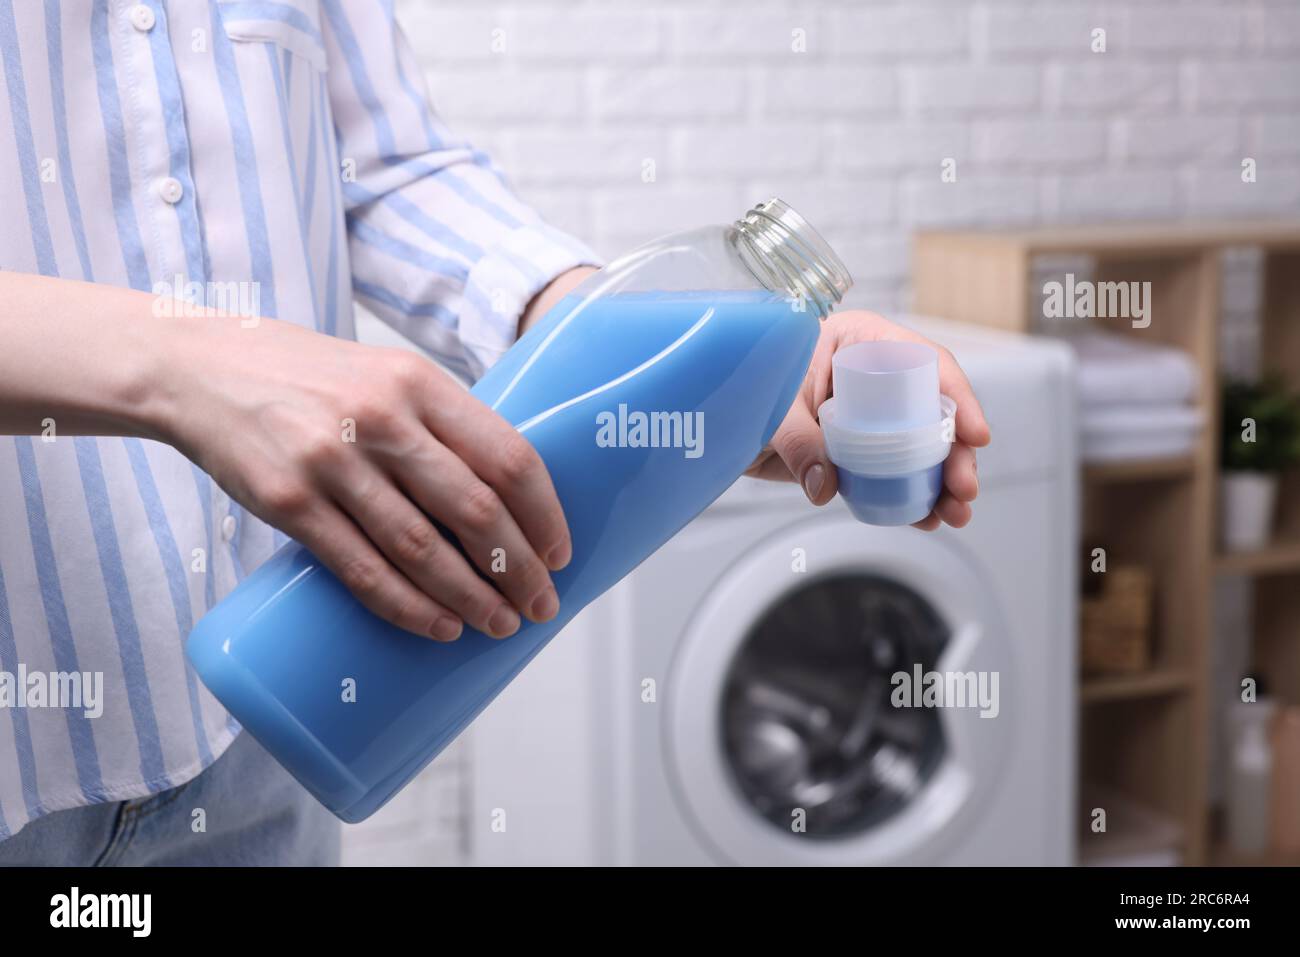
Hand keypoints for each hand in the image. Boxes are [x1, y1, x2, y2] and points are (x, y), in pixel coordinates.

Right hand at [161, 317, 569, 641]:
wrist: (200, 369)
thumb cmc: (309, 376)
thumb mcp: (385, 374)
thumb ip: (440, 422)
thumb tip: (505, 494)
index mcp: (418, 382)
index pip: (507, 456)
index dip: (543, 514)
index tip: (560, 553)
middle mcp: (380, 419)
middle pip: (474, 510)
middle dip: (519, 569)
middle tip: (541, 605)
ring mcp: (332, 461)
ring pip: (422, 549)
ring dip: (471, 598)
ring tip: (500, 624)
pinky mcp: (289, 502)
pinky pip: (362, 570)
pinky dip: (408, 607)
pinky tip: (440, 626)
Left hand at [745, 310, 990, 529]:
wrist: (713, 416)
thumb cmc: (743, 384)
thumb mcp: (770, 407)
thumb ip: (798, 441)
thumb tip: (826, 485)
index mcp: (861, 342)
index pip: (924, 363)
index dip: (957, 397)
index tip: (974, 434)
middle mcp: (874, 379)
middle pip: (932, 413)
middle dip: (955, 453)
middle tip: (963, 487)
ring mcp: (869, 419)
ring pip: (920, 448)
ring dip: (941, 483)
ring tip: (954, 514)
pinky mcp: (857, 453)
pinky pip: (891, 475)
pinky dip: (911, 498)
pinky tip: (927, 518)